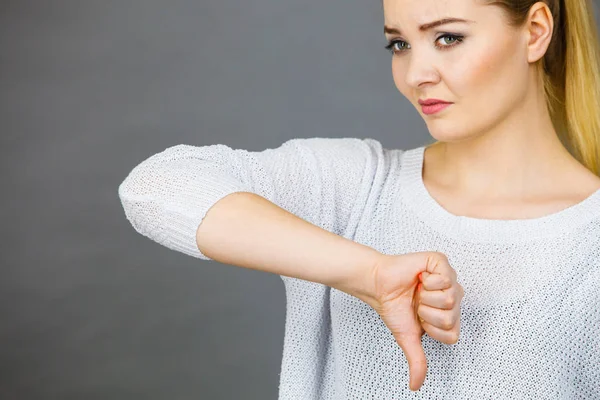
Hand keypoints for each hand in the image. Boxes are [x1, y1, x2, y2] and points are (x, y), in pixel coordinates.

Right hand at [358, 251, 462, 391]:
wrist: (379, 286)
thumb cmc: (394, 306)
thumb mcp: (407, 337)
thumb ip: (417, 361)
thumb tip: (415, 386)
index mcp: (449, 314)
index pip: (453, 333)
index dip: (432, 328)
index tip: (419, 319)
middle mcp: (453, 296)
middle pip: (452, 316)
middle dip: (427, 312)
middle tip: (417, 302)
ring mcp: (449, 278)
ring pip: (450, 298)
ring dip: (426, 296)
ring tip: (418, 289)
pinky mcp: (440, 261)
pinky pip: (445, 277)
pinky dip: (427, 280)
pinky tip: (420, 277)